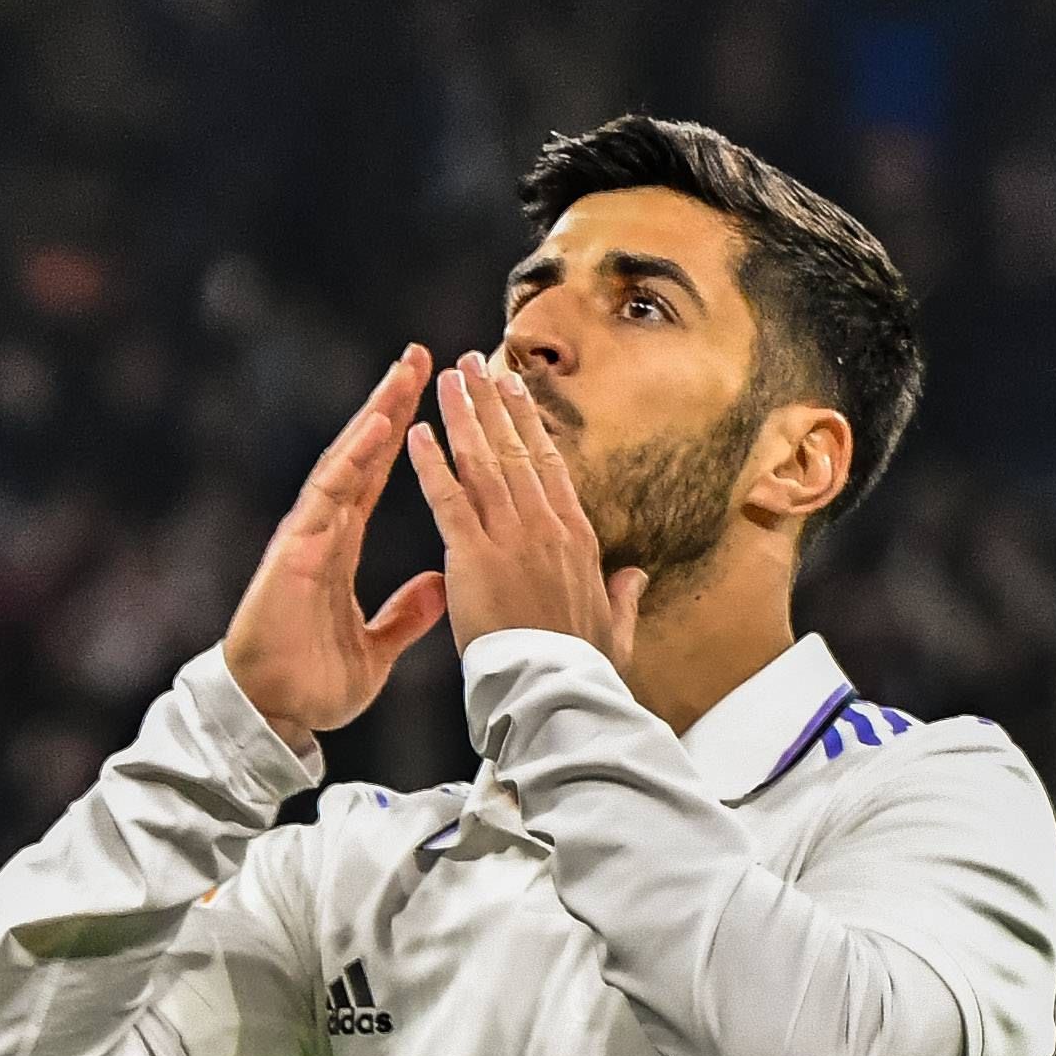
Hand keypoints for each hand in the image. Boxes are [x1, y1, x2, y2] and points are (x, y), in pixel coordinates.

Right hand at [219, 347, 449, 749]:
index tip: (432, 398)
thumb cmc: (313, 684)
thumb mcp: (377, 648)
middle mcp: (324, 531)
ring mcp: (307, 537)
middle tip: (420, 356)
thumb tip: (440, 585)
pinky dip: (352, 460)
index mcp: (341, 546)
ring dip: (374, 416)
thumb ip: (405, 615)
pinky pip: (327, 497)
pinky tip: (376, 427)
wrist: (273, 715)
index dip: (404, 436)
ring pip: (344, 463)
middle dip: (390, 404)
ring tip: (403, 373)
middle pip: (361, 455)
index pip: (377, 478)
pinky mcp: (295, 552)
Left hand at [404, 354, 643, 663]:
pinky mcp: (475, 558)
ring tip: (447, 379)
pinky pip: (449, 500)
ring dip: (462, 416)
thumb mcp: (616, 630)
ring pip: (483, 462)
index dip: (529, 422)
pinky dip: (431, 464)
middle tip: (473, 363)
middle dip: (492, 402)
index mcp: (576, 539)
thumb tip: (638, 577)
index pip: (549, 466)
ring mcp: (511, 538)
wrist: (559, 692)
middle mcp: (546, 527)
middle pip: (515, 449)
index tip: (515, 388)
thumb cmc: (585, 669)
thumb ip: (623, 597)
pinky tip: (417, 433)